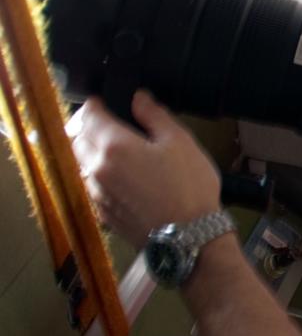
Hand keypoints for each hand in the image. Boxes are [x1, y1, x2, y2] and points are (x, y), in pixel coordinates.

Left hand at [71, 91, 221, 248]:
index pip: (89, 117)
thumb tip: (138, 98)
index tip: (102, 102)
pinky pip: (89, 187)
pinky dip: (96, 176)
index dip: (93, 105)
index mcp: (115, 146)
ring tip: (112, 151)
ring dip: (89, 153)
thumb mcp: (181, 142)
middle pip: (77, 140)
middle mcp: (97, 168)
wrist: (189, 237)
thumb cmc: (189, 186)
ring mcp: (96, 193)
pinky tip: (117, 178)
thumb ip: (155, 116)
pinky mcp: (102, 213)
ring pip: (80, 165)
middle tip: (105, 124)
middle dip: (87, 128)